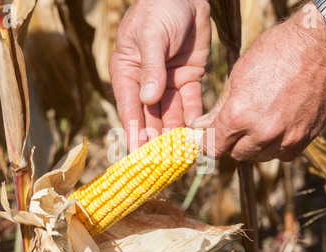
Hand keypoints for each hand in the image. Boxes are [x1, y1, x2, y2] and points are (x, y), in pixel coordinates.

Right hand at [109, 0, 210, 150]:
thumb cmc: (159, 9)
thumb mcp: (151, 36)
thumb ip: (150, 68)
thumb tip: (148, 99)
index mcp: (127, 73)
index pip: (130, 108)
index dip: (134, 132)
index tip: (138, 155)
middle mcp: (146, 83)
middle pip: (150, 117)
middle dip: (157, 139)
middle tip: (164, 163)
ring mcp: (167, 83)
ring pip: (171, 114)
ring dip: (176, 134)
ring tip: (182, 154)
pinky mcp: (188, 79)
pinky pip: (191, 103)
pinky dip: (193, 118)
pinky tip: (197, 134)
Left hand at [191, 16, 325, 161]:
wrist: (319, 46)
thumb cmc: (274, 53)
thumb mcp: (238, 75)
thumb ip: (220, 108)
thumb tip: (202, 126)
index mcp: (238, 115)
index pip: (214, 147)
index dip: (209, 142)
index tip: (211, 136)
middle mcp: (262, 131)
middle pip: (236, 154)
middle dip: (232, 142)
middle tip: (236, 126)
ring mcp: (286, 137)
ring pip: (260, 157)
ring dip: (255, 146)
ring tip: (259, 123)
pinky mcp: (306, 137)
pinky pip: (284, 155)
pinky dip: (277, 147)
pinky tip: (277, 129)